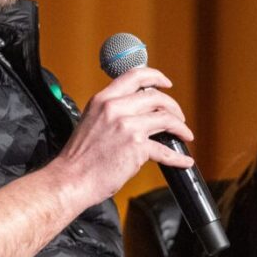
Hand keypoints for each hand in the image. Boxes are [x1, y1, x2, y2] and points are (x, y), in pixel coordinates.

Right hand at [50, 65, 194, 206]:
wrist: (71, 179)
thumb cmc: (79, 157)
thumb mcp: (91, 122)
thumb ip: (111, 112)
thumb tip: (136, 111)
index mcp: (103, 100)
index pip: (134, 76)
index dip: (155, 77)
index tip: (166, 83)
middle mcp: (115, 108)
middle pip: (156, 97)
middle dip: (173, 106)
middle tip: (178, 117)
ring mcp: (127, 126)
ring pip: (166, 118)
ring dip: (180, 127)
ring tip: (185, 134)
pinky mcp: (137, 147)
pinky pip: (165, 150)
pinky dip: (178, 156)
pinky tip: (184, 159)